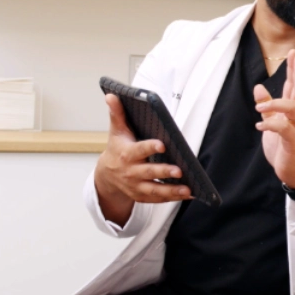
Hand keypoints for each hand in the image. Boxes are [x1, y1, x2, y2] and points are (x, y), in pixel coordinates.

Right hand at [94, 94, 191, 225]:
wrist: (107, 175)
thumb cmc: (117, 148)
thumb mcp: (116, 131)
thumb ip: (117, 114)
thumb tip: (112, 95)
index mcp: (126, 153)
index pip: (139, 150)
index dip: (150, 148)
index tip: (162, 145)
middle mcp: (131, 171)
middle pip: (148, 172)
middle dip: (164, 172)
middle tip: (180, 171)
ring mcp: (136, 186)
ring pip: (154, 190)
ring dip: (171, 191)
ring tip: (187, 189)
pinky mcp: (142, 196)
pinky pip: (158, 199)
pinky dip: (172, 198)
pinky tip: (188, 195)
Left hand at [254, 51, 294, 192]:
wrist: (292, 171)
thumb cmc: (284, 147)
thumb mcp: (272, 123)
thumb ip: (268, 106)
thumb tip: (259, 88)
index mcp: (292, 111)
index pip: (294, 86)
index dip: (294, 70)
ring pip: (294, 107)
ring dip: (276, 103)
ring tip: (259, 107)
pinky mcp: (293, 142)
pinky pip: (284, 129)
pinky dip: (271, 125)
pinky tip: (260, 125)